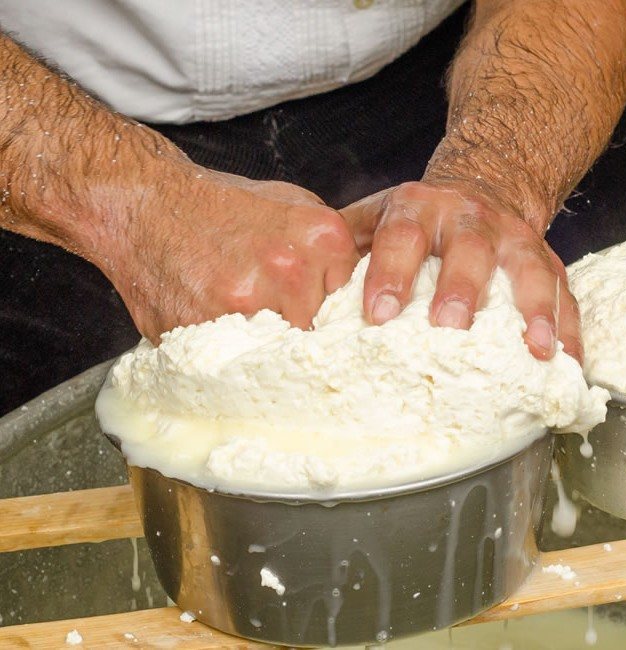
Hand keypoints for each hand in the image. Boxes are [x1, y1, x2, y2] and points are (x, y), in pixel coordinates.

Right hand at [102, 163, 359, 341]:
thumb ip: (328, 249)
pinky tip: (218, 325)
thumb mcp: (291, 205)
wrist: (145, 204)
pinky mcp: (209, 329)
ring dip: (266, 347)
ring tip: (240, 314)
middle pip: (318, 331)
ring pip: (281, 353)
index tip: (314, 310)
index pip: (351, 303)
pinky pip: (236, 362)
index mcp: (322, 237)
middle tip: (270, 311)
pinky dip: (230, 354)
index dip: (330, 310)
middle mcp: (290, 269)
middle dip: (299, 329)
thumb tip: (359, 293)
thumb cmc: (219, 206)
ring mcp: (248, 302)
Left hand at [338, 180, 581, 361]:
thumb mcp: (374, 219)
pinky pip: (564, 291)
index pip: (400, 237)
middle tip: (450, 328)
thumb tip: (300, 301)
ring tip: (536, 350)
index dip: (390, 273)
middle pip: (469, 250)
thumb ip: (343, 252)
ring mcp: (513, 237)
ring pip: (527, 269)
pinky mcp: (546, 259)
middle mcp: (469, 218)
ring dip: (534, 309)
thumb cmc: (417, 220)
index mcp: (417, 210)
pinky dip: (569, 327)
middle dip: (462, 288)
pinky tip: (569, 361)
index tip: (378, 315)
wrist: (483, 184)